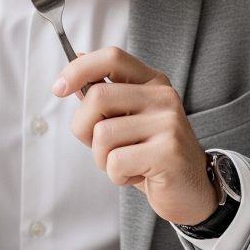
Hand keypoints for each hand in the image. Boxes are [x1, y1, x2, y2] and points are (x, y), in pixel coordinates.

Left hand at [52, 47, 216, 225]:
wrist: (191, 191)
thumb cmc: (151, 155)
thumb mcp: (127, 120)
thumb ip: (104, 95)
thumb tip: (76, 62)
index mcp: (152, 82)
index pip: (112, 57)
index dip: (79, 68)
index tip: (58, 88)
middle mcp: (163, 96)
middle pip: (97, 97)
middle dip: (83, 128)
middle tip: (103, 147)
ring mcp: (168, 122)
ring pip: (102, 134)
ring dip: (102, 158)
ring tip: (125, 164)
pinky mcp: (168, 152)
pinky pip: (116, 162)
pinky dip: (117, 176)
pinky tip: (137, 176)